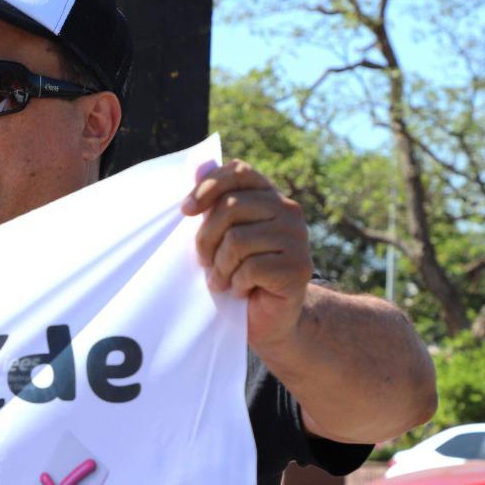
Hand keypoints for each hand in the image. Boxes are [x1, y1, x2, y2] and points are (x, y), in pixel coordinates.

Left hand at [182, 159, 313, 349]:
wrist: (268, 318)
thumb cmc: (238, 273)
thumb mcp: (221, 236)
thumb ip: (213, 204)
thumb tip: (196, 165)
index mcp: (269, 197)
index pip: (239, 171)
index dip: (209, 186)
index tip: (186, 211)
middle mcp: (288, 211)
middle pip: (231, 207)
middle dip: (206, 239)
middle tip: (204, 263)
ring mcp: (297, 238)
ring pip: (237, 240)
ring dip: (220, 267)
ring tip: (222, 281)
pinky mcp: (298, 267)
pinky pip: (250, 268)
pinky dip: (236, 284)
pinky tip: (241, 291)